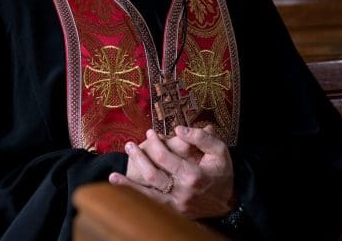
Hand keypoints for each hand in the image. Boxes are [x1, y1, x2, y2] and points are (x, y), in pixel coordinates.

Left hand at [109, 125, 235, 219]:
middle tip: (129, 145)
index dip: (155, 144)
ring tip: (112, 177)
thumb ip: (201, 138)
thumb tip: (178, 129)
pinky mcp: (173, 213)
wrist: (229, 201)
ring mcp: (176, 205)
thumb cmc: (221, 172)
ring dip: (129, 186)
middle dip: (139, 158)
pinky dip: (135, 200)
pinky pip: (151, 206)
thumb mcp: (220, 151)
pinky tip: (122, 195)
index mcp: (194, 175)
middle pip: (154, 175)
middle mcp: (182, 192)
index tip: (149, 132)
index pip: (166, 158)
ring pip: (148, 195)